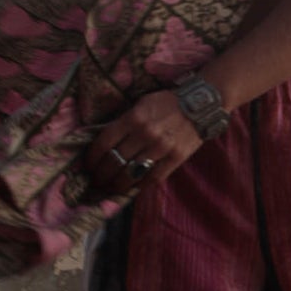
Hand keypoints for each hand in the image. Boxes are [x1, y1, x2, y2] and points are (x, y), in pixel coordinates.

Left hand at [84, 89, 209, 198]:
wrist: (201, 105)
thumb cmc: (167, 103)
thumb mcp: (141, 104)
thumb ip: (124, 122)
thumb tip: (106, 142)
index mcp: (133, 118)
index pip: (104, 143)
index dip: (93, 159)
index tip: (89, 166)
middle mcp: (145, 134)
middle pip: (114, 161)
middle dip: (101, 175)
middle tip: (97, 180)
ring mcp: (161, 148)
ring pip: (131, 174)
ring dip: (117, 184)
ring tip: (111, 188)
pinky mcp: (175, 159)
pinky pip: (152, 178)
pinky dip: (139, 186)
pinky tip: (132, 188)